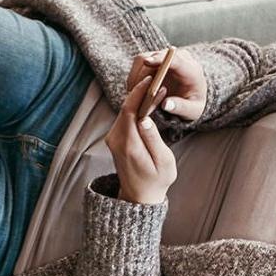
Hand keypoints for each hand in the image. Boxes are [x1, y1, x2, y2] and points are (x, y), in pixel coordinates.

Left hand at [105, 74, 176, 203]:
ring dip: (138, 98)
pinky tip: (148, 102)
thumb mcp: (163, 161)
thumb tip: (146, 119)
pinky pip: (124, 117)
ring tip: (155, 88)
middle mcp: (115, 140)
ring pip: (124, 111)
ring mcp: (112, 138)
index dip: (139, 93)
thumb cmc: (156, 179)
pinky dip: (135, 107)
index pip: (129, 111)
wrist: (139, 195)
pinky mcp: (114, 138)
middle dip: (140, 92)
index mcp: (128, 145)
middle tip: (158, 80)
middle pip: (125, 107)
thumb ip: (154, 140)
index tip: (152, 80)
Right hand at [124, 48, 206, 121]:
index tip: (147, 62)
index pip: (175, 58)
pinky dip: (134, 78)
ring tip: (135, 95)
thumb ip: (181, 108)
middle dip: (143, 75)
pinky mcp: (153, 60)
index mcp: (190, 69)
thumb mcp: (192, 111)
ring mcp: (164, 57)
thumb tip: (166, 104)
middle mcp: (177, 58)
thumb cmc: (192, 104)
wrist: (191, 98)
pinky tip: (136, 92)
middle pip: (154, 57)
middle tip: (135, 94)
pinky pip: (138, 65)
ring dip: (136, 77)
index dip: (160, 59)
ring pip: (143, 59)